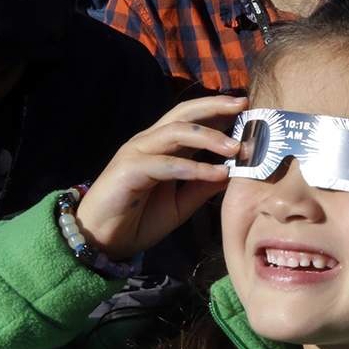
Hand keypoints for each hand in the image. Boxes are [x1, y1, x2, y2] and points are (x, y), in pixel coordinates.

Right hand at [73, 95, 246, 260]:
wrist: (101, 241)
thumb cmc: (137, 220)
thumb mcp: (180, 204)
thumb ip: (202, 188)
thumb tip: (232, 173)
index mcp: (161, 147)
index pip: (191, 119)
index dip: (218, 112)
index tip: (247, 110)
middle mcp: (148, 143)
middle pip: (183, 113)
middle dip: (215, 107)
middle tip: (244, 106)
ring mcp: (136, 153)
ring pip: (175, 132)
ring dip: (209, 137)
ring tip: (236, 148)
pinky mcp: (128, 170)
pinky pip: (166, 164)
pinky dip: (194, 168)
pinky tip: (217, 174)